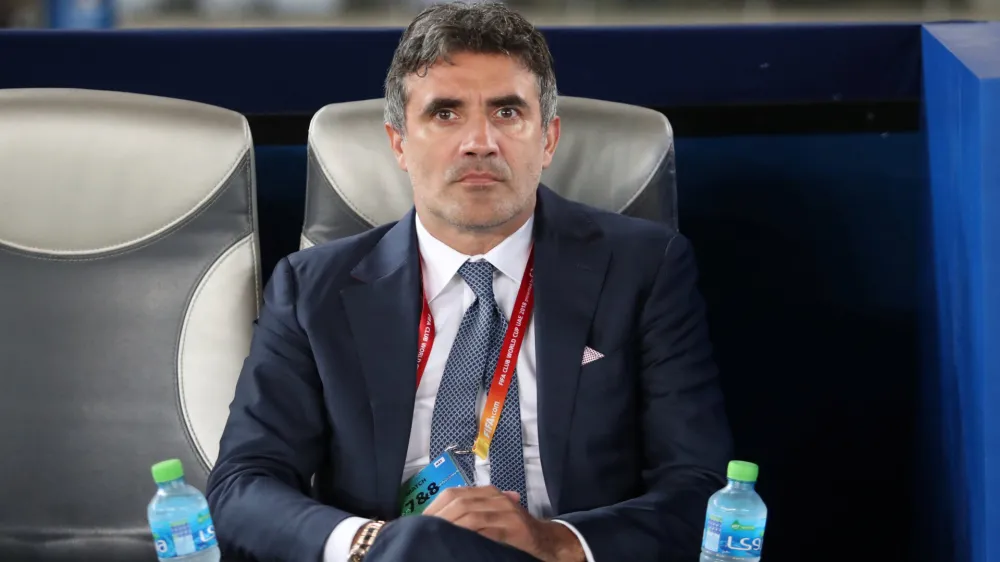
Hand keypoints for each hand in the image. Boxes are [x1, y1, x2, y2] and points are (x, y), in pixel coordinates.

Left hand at [422, 486, 584, 561]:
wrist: (549, 542)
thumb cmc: (515, 535)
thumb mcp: (492, 518)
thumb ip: (470, 515)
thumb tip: (433, 522)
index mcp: (488, 494)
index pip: (453, 494)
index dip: (434, 508)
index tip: (418, 523)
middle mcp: (497, 499)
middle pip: (459, 502)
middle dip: (438, 519)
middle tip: (423, 533)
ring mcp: (508, 513)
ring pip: (472, 516)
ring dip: (451, 528)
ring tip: (437, 539)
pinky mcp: (516, 530)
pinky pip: (489, 531)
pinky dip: (472, 538)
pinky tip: (461, 545)